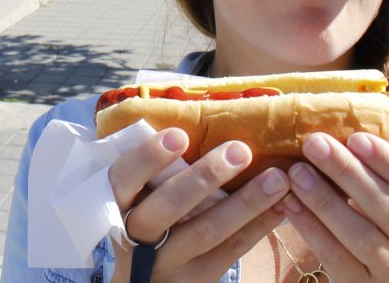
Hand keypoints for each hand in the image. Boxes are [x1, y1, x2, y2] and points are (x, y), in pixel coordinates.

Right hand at [108, 129, 289, 281]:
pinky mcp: (190, 281)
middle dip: (207, 177)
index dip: (149, 157)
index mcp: (109, 206)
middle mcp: (134, 237)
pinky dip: (255, 229)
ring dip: (245, 204)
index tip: (180, 134)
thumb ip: (140, 170)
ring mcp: (163, 263)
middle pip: (170, 206)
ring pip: (206, 231)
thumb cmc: (128, 217)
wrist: (128, 276)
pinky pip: (228, 253)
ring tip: (277, 179)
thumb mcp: (120, 195)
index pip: (123, 179)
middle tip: (241, 150)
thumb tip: (184, 122)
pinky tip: (279, 208)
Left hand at [281, 132, 388, 282]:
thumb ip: (381, 169)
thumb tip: (338, 120)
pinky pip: (336, 257)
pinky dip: (311, 229)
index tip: (356, 138)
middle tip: (314, 143)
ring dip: (324, 201)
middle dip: (346, 172)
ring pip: (360, 235)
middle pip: (384, 207)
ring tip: (296, 172)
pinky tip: (290, 204)